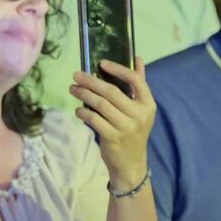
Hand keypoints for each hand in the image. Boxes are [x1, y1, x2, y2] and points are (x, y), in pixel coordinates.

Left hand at [70, 59, 155, 191]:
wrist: (131, 162)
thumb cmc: (133, 130)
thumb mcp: (140, 109)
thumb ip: (138, 84)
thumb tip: (138, 58)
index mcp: (148, 104)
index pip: (136, 80)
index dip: (118, 69)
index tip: (101, 62)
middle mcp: (139, 115)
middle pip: (112, 92)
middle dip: (91, 82)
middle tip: (76, 75)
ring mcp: (127, 127)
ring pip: (100, 105)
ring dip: (83, 95)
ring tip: (73, 89)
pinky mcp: (113, 137)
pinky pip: (94, 120)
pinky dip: (83, 113)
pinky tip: (78, 110)